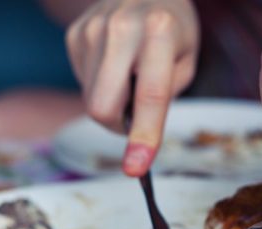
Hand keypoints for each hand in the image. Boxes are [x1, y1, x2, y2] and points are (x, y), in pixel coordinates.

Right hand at [66, 0, 198, 175]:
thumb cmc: (171, 28)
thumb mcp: (186, 58)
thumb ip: (166, 92)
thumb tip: (134, 128)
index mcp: (159, 32)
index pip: (150, 95)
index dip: (144, 136)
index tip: (135, 169)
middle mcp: (121, 27)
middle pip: (101, 106)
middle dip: (116, 124)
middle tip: (134, 115)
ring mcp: (92, 29)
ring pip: (90, 99)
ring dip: (111, 101)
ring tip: (129, 74)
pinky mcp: (74, 35)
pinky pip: (82, 82)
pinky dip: (99, 84)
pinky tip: (114, 63)